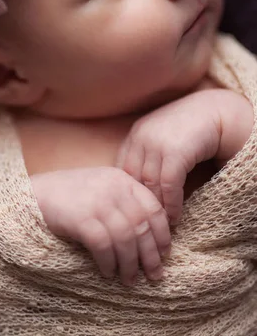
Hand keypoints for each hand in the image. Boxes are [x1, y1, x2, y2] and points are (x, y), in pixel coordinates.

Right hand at [30, 167, 170, 284]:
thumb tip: (150, 237)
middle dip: (151, 255)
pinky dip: (109, 263)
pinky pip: (104, 246)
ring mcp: (97, 202)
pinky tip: (108, 273)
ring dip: (130, 264)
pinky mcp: (81, 218)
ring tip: (130, 280)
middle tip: (155, 275)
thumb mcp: (101, 188)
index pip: (154, 207)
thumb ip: (124, 202)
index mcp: (121, 178)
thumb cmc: (70, 195)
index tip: (165, 253)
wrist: (34, 193)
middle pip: (142, 226)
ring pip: (126, 239)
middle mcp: (113, 187)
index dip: (162, 234)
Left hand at [115, 92, 222, 223]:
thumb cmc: (187, 128)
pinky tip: (176, 215)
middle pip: (133, 179)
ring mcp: (157, 144)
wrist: (214, 112)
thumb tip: (136, 189)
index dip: (127, 192)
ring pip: (150, 184)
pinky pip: (168, 185)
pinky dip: (172, 203)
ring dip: (157, 207)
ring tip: (163, 224)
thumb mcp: (160, 137)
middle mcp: (142, 138)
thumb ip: (147, 155)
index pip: (122, 169)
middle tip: (147, 224)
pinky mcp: (175, 152)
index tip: (134, 210)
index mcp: (134, 134)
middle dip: (140, 203)